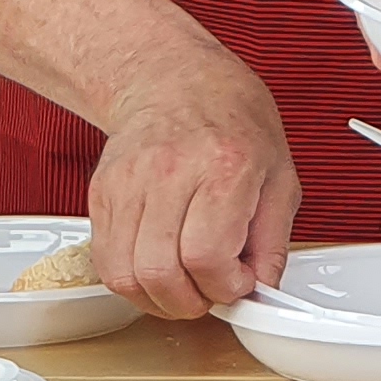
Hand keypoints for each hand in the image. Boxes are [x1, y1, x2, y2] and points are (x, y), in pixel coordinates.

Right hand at [85, 48, 298, 319]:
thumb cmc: (231, 120)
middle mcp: (169, 171)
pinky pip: (105, 260)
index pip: (207, 256)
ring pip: (125, 274)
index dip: (224, 287)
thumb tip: (262, 290)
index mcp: (222, 166)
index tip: (237, 282)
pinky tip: (157, 268)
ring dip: (157, 299)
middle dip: (190, 302)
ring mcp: (128, 182)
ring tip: (182, 285)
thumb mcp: (279, 175)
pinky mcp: (102, 192)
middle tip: (209, 292)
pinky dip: (131, 280)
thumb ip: (273, 240)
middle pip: (160, 272)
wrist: (174, 78)